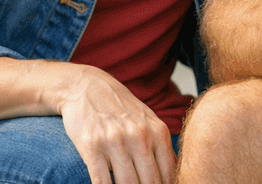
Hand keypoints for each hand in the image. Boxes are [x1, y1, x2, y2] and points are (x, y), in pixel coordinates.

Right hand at [53, 64, 174, 183]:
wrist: (87, 88)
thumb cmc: (121, 109)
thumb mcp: (148, 121)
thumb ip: (160, 145)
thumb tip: (173, 174)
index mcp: (157, 131)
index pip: (168, 171)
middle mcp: (139, 136)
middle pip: (149, 181)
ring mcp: (115, 141)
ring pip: (126, 183)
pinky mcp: (91, 147)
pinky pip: (100, 180)